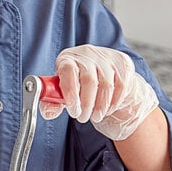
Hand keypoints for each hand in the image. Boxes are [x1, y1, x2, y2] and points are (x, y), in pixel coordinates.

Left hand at [40, 44, 157, 140]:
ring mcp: (107, 56)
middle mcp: (87, 53)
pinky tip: (106, 109)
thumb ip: (51, 105)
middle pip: (89, 80)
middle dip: (86, 105)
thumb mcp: (61, 96)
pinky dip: (112, 103)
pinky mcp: (123, 64)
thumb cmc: (76, 88)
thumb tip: (48, 113)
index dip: (70, 93)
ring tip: (94, 116)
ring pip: (106, 85)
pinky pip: (120, 86)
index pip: (68, 71)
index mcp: (67, 58)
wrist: (101, 80)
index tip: (73, 110)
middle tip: (82, 117)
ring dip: (99, 107)